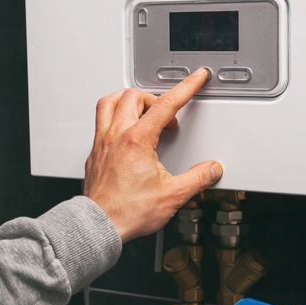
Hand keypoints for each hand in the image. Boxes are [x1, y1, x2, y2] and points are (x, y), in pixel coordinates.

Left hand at [84, 69, 221, 242]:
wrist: (99, 226)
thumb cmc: (127, 212)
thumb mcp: (172, 195)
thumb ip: (197, 179)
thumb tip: (211, 169)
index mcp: (137, 140)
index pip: (166, 104)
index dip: (185, 87)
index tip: (195, 78)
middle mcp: (117, 136)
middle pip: (135, 96)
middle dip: (156, 99)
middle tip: (169, 115)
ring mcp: (102, 143)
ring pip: (110, 102)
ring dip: (128, 99)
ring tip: (142, 108)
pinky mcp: (94, 153)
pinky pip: (100, 122)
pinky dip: (113, 116)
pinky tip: (123, 129)